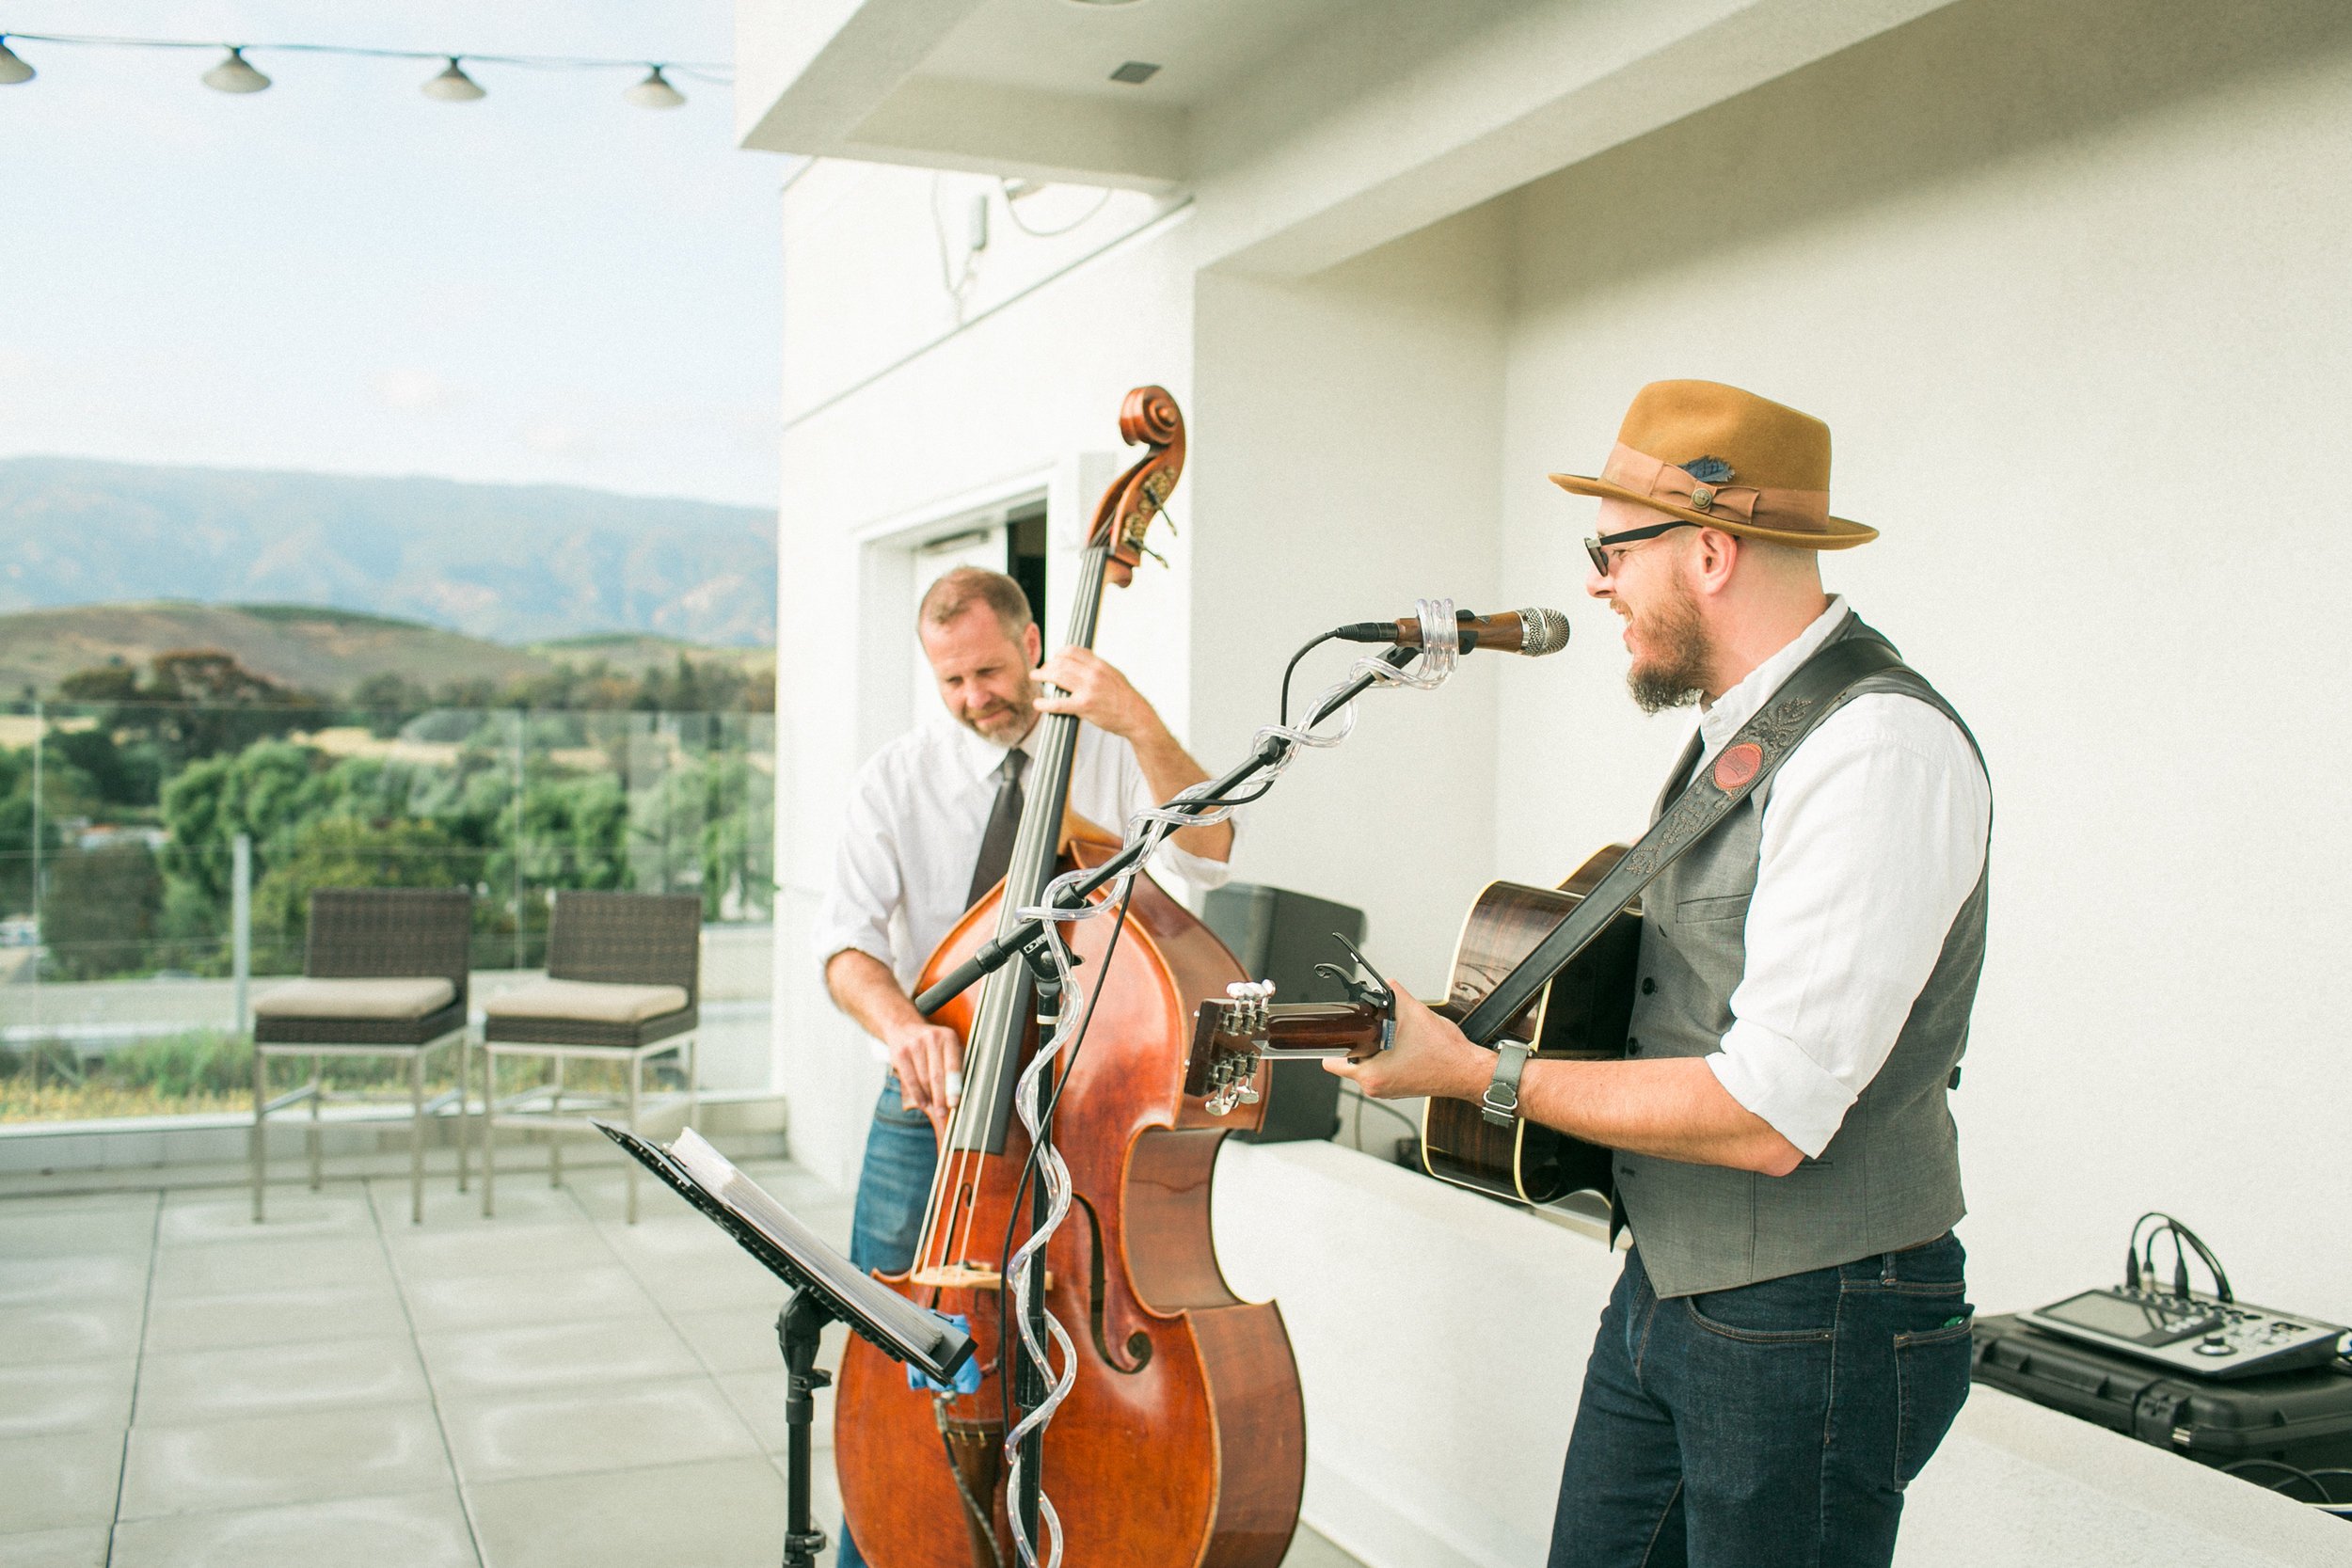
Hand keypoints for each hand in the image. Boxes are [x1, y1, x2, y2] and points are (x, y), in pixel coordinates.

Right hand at [885, 1018, 964, 1113]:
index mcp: (948, 1036)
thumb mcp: (947, 1046)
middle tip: (944, 1114)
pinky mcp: (901, 1054)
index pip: (952, 1066)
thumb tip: (959, 1095)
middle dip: (941, 1098)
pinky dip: (917, 1094)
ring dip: (930, 1098)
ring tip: (935, 1109)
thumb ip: (955, 1066)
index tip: (954, 1104)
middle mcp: (932, 1038)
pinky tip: (923, 1103)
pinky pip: (910, 1080)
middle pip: (937, 1076)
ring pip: (923, 1080)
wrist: (903, 1027)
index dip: (953, 1087)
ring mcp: (914, 1045)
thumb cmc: (932, 1043)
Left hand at [1035, 647, 1157, 740]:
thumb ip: (1096, 667)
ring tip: (1035, 678)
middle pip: (1061, 662)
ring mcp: (1088, 689)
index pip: (1072, 651)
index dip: (1058, 654)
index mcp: (1099, 664)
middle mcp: (1093, 673)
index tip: (1053, 660)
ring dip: (1042, 676)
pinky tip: (1038, 704)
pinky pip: (1059, 703)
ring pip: (1057, 677)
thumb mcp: (1113, 674)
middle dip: (1047, 666)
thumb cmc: (1124, 697)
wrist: (1136, 715)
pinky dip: (1045, 703)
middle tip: (1041, 672)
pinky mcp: (1084, 706)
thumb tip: (1079, 662)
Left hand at [1324, 987, 1490, 1100]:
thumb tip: (1388, 984)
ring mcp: (1388, 1090)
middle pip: (1350, 1061)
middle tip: (1371, 1027)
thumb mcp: (1415, 1014)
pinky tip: (1401, 1045)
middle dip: (1359, 1042)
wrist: (1467, 1070)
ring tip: (1391, 1036)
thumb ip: (1395, 996)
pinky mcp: (1399, 1088)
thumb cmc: (1444, 1054)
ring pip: (1367, 1065)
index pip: (1331, 1063)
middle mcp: (1376, 1087)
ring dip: (1374, 1049)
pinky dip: (1386, 1056)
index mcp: (1372, 1075)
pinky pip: (1382, 1070)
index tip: (1338, 1031)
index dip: (1333, 1042)